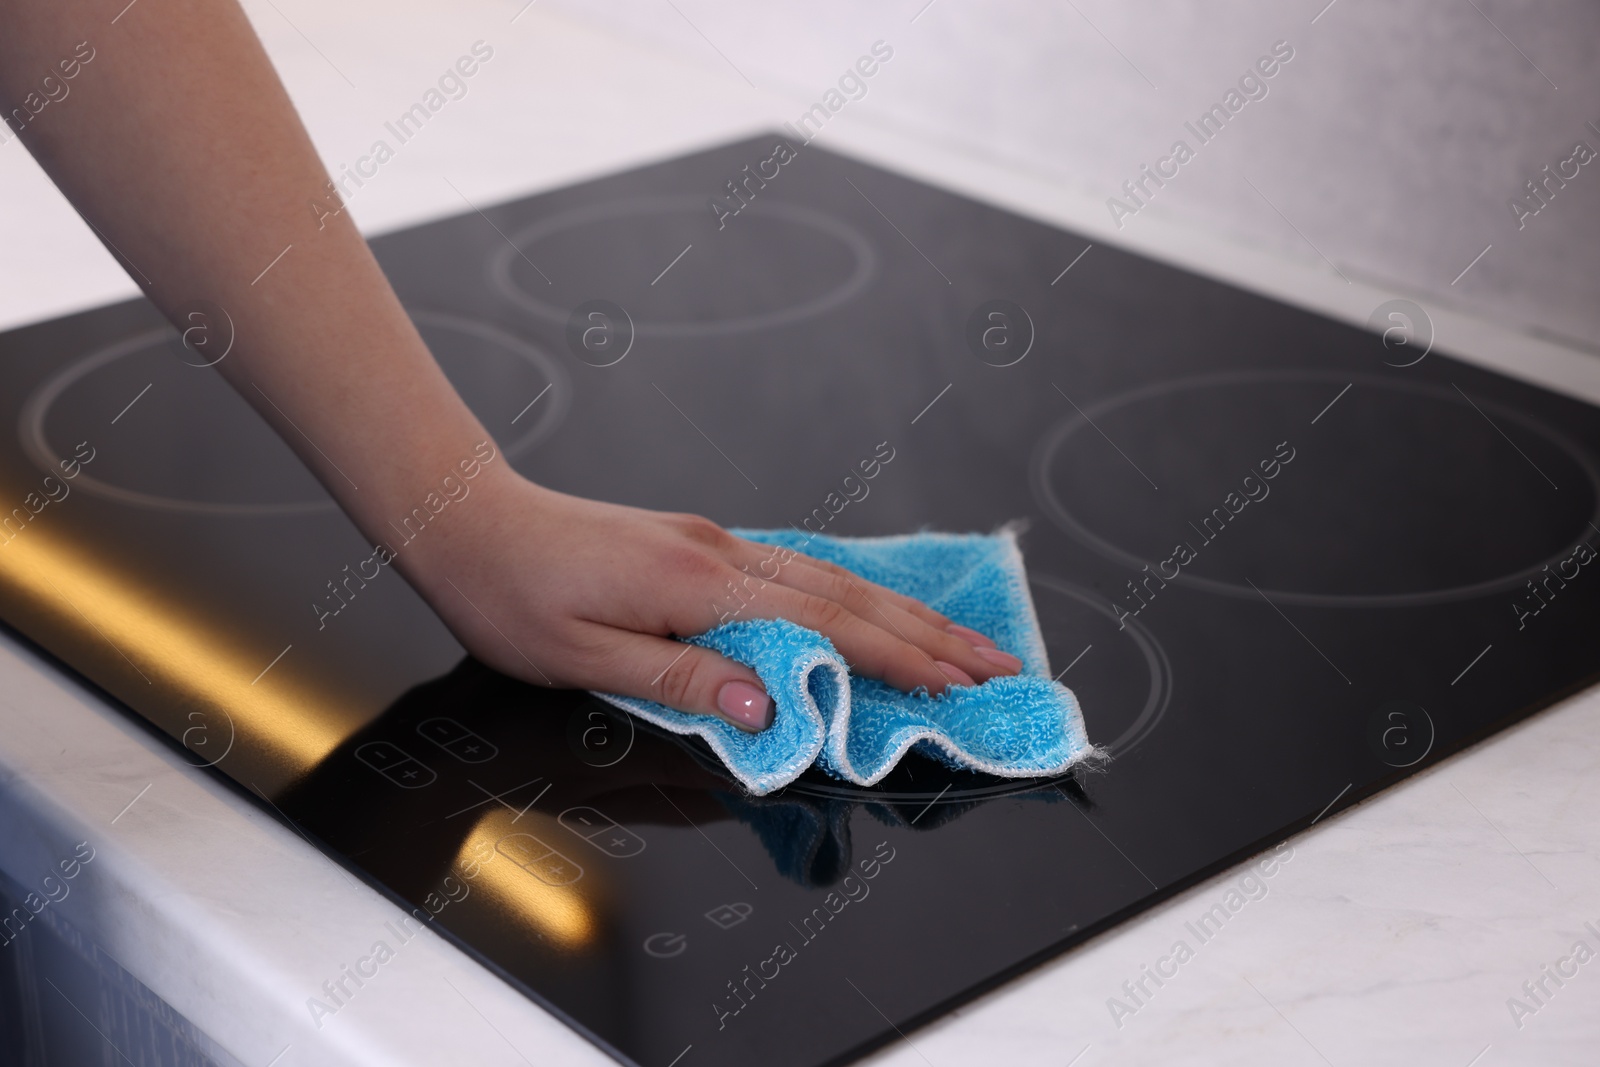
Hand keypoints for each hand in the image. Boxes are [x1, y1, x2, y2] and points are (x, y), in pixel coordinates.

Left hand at [398, 469, 1023, 731]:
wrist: (469, 520)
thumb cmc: (512, 597)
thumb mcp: (581, 657)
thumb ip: (679, 678)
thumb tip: (768, 702)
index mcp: (697, 586)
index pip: (822, 627)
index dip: (899, 660)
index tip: (962, 685)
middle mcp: (722, 554)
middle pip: (849, 597)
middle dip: (930, 634)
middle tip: (999, 664)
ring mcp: (717, 542)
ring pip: (832, 578)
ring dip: (904, 612)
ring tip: (961, 641)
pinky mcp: (704, 543)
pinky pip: (800, 570)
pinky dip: (856, 593)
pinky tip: (879, 608)